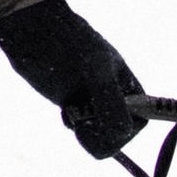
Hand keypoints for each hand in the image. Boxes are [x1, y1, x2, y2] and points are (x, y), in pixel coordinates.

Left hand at [0, 0, 154, 160]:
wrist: (34, 35)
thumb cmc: (68, 43)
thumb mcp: (94, 69)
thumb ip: (111, 100)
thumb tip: (125, 131)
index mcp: (128, 84)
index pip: (142, 120)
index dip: (127, 127)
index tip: (105, 117)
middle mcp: (115, 97)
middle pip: (121, 136)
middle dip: (102, 134)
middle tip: (83, 120)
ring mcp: (95, 105)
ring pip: (102, 141)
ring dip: (88, 134)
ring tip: (72, 113)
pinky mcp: (75, 109)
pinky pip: (84, 135)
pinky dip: (76, 128)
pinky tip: (66, 110)